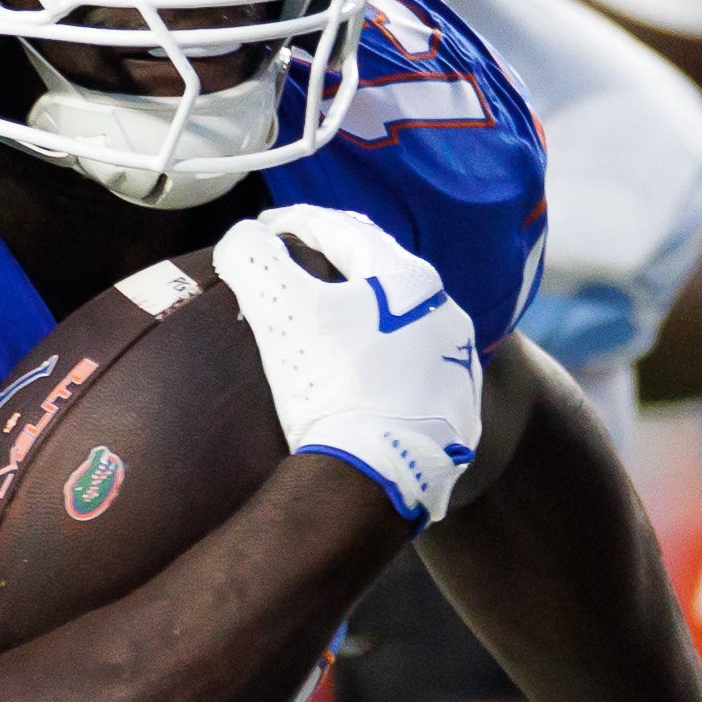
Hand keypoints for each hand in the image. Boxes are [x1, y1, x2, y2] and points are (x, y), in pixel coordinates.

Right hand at [219, 207, 486, 525]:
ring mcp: (457, 370)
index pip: (345, 232)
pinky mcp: (456, 415)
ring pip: (402, 325)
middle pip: (380, 276)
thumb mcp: (279, 310)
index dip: (297, 223)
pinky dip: (384, 362)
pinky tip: (362, 374)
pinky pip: (414, 373)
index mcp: (412, 281)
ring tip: (327, 321)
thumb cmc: (329, 384)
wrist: (374, 479)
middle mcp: (447, 318)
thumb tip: (244, 240)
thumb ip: (253, 258)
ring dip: (363, 314)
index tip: (264, 229)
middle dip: (334, 264)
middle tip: (293, 267)